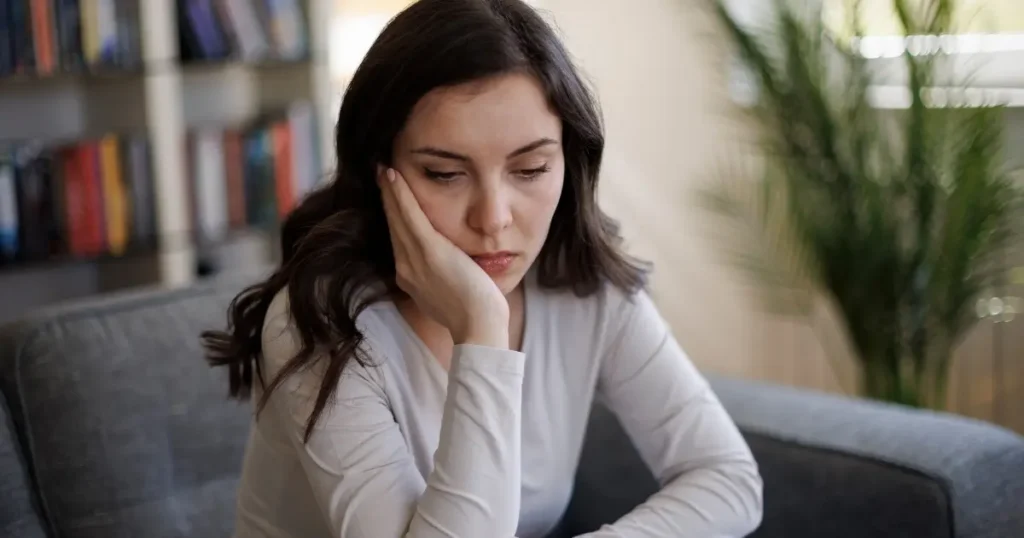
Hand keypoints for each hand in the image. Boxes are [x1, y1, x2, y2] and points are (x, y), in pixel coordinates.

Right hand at [379, 167, 509, 346]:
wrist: (479, 328)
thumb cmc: (475, 314)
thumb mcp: (450, 293)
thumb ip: (442, 277)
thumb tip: (449, 266)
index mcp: (410, 278)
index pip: (400, 240)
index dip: (394, 216)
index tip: (392, 198)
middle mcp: (405, 269)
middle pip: (394, 226)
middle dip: (387, 199)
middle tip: (382, 174)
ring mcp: (414, 260)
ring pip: (398, 218)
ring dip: (390, 191)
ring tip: (385, 170)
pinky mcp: (429, 252)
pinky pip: (410, 216)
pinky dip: (400, 194)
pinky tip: (394, 176)